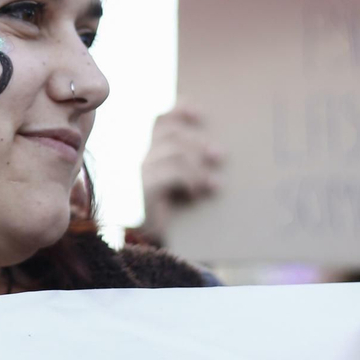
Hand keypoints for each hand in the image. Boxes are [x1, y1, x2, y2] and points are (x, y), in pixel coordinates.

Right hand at [137, 106, 224, 243]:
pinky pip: (171, 173)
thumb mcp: (186, 184)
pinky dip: (190, 179)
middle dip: (197, 143)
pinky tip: (200, 193)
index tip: (201, 115)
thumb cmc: (176, 215)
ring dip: (198, 166)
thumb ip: (192, 164)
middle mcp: (141, 158)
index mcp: (150, 152)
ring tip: (214, 184)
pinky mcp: (144, 190)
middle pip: (170, 133)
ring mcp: (140, 173)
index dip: (179, 111)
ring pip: (174, 152)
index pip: (160, 120)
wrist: (158, 248)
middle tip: (220, 157)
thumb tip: (219, 148)